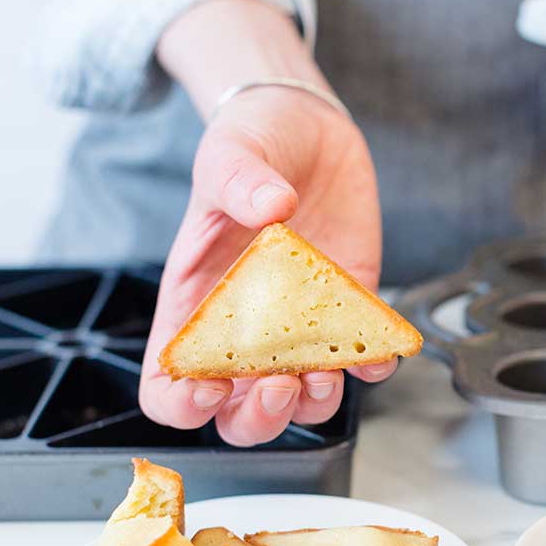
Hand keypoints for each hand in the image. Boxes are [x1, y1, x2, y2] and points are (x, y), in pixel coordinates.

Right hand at [139, 88, 393, 445]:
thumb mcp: (232, 151)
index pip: (167, 386)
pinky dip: (372, 369)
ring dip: (314, 404)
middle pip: (237, 416)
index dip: (183, 402)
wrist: (308, 128)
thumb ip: (240, 178)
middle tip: (279, 382)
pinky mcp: (346, 312)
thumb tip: (271, 205)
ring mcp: (298, 328)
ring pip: (300, 406)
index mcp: (193, 307)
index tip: (211, 382)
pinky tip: (377, 348)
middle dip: (259, 418)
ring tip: (325, 367)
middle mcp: (244, 331)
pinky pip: (360, 364)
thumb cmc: (253, 143)